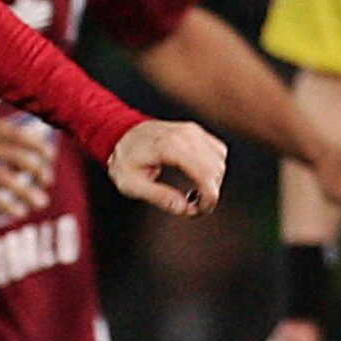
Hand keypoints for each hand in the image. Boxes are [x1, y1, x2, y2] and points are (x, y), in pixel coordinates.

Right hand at [0, 114, 54, 218]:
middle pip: (15, 156)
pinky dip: (4, 204)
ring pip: (3, 177)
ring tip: (39, 203)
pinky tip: (16, 212)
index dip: (38, 147)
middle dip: (37, 171)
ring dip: (26, 192)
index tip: (51, 159)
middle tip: (48, 183)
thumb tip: (21, 142)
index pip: (17, 133)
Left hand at [108, 119, 225, 215]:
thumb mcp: (132, 184)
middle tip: (196, 206)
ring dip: (214, 180)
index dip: (209, 196)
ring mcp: (192, 131)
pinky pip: (217, 150)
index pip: (205, 173)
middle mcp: (185, 135)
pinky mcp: (196, 132)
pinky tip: (200, 177)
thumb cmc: (125, 159)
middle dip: (211, 191)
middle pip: (216, 168)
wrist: (120, 135)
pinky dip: (213, 167)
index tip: (201, 209)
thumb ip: (159, 197)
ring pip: (220, 159)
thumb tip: (183, 209)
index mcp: (170, 147)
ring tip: (196, 192)